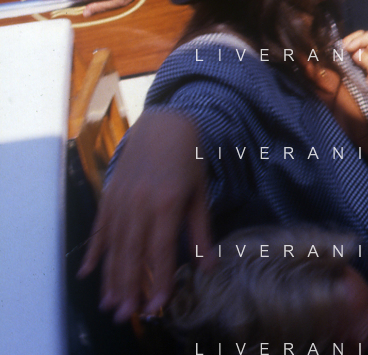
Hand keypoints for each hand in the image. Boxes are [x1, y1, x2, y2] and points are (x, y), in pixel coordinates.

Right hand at [79, 112, 211, 321]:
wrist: (165, 124)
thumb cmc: (189, 158)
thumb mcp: (200, 193)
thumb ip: (201, 232)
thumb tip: (207, 266)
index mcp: (167, 204)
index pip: (160, 252)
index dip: (157, 281)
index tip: (156, 306)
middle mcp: (140, 205)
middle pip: (132, 254)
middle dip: (129, 288)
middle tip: (127, 316)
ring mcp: (121, 200)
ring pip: (114, 246)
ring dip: (111, 277)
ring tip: (110, 304)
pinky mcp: (109, 196)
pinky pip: (100, 229)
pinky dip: (94, 252)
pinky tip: (87, 274)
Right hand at [343, 30, 367, 117]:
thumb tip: (356, 52)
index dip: (357, 40)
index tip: (347, 48)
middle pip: (361, 37)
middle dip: (350, 40)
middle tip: (341, 49)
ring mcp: (366, 58)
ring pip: (355, 45)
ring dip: (346, 46)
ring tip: (339, 53)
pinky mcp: (359, 65)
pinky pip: (351, 54)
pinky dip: (344, 54)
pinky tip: (340, 58)